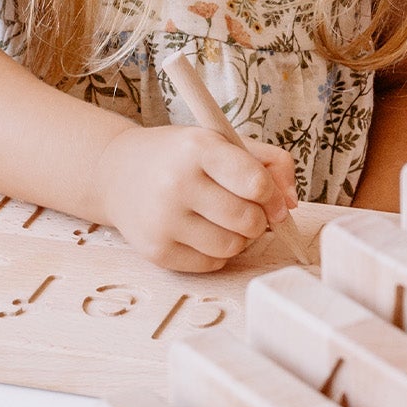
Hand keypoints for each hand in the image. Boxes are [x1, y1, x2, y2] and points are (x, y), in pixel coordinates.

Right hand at [92, 125, 299, 272]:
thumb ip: (266, 161)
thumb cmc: (176, 156)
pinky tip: (202, 231)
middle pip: (248, 220)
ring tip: (224, 220)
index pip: (255, 182)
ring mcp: (164, 220)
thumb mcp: (218, 141)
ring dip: (239, 238)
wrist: (115, 172)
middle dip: (258, 219)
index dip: (274, 196)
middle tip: (247, 210)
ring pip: (232, 247)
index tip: (274, 199)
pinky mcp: (156, 250)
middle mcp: (177, 183)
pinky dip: (216, 253)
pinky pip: (211, 264)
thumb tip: (291, 202)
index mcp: (197, 148)